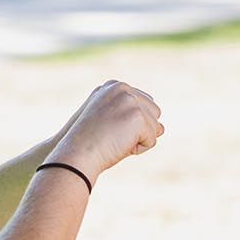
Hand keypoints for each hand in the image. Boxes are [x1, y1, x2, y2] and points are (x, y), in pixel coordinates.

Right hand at [48, 81, 163, 179]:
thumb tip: (162, 128)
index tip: (109, 130)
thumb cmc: (89, 143)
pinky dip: (139, 148)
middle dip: (138, 130)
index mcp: (113, 86)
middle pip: (153, 112)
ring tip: (115, 141)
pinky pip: (152, 139)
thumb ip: (134, 120)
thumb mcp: (110, 124)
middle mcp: (123, 88)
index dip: (130, 124)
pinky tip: (120, 146)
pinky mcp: (138, 116)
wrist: (77, 153)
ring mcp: (130, 101)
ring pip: (154, 126)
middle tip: (113, 137)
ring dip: (139, 139)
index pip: (142, 104)